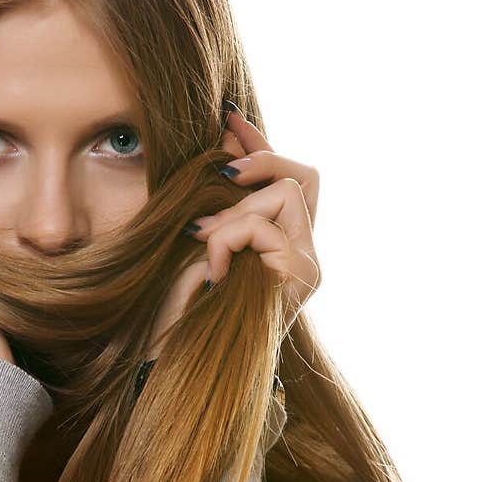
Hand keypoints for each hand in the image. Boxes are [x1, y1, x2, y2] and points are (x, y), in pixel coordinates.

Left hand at [146, 104, 320, 356]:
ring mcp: (308, 267)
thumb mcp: (195, 238)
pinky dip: (229, 238)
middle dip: (257, 166)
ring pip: (285, 193)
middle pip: (303, 175)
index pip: (288, 177)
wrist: (172, 364)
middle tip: (210, 196)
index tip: (226, 117)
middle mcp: (305, 254)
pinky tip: (212, 269)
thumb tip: (222, 132)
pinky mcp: (302, 278)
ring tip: (205, 247)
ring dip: (236, 212)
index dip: (260, 143)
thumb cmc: (176, 309)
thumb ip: (217, 195)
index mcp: (282, 245)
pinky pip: (263, 226)